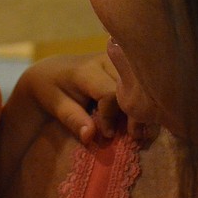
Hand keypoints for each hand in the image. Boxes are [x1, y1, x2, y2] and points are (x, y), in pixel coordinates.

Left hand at [17, 52, 156, 142]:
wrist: (53, 69)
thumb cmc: (52, 89)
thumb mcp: (54, 105)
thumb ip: (73, 119)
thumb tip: (90, 136)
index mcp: (86, 70)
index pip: (109, 93)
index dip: (111, 116)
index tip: (107, 134)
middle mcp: (106, 60)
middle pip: (131, 88)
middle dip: (136, 114)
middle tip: (135, 136)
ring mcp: (119, 60)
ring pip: (142, 84)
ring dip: (145, 108)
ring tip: (141, 131)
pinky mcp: (127, 65)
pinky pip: (142, 83)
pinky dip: (145, 102)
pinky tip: (144, 120)